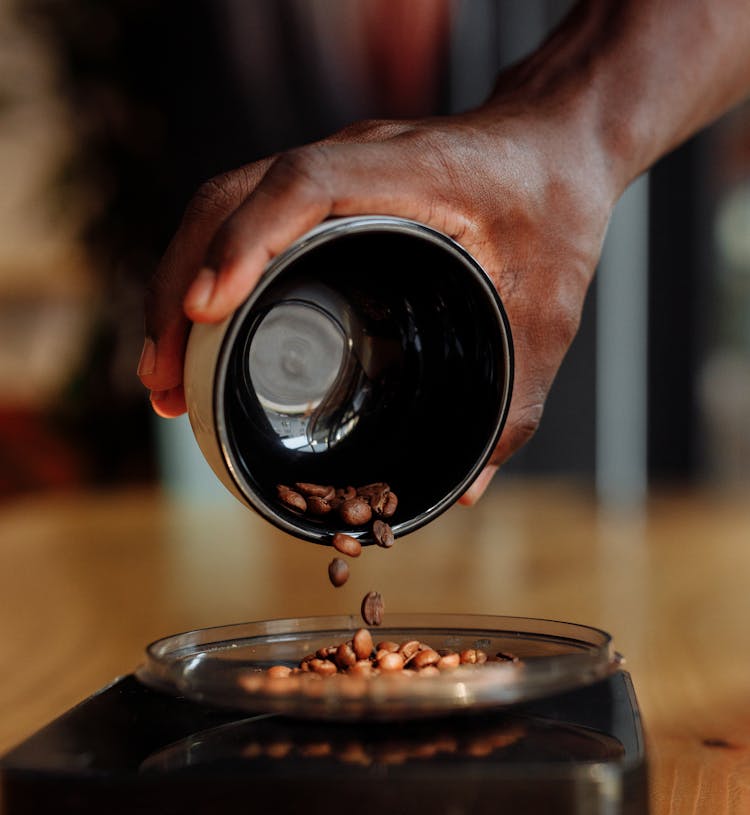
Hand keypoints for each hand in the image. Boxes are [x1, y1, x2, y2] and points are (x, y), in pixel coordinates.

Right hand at [138, 100, 616, 502]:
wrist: (555, 149)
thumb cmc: (556, 218)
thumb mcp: (549, 318)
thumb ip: (517, 404)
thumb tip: (468, 490)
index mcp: (411, 175)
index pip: (303, 188)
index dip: (245, 244)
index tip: (203, 310)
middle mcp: (355, 161)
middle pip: (231, 198)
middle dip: (178, 287)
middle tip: (163, 384)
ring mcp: (330, 170)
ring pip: (221, 207)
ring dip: (176, 283)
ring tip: (162, 374)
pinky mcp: (320, 190)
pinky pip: (240, 218)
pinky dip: (206, 272)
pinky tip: (194, 334)